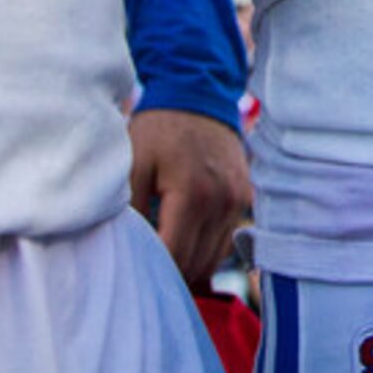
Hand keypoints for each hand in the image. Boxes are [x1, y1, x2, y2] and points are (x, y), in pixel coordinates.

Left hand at [128, 106, 252, 288]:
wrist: (196, 95)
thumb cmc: (158, 130)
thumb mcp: (133, 165)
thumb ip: (131, 212)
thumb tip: (127, 253)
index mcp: (192, 194)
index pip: (174, 257)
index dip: (152, 274)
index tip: (132, 277)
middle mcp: (222, 201)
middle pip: (196, 264)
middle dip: (169, 275)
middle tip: (143, 275)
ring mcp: (238, 200)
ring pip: (214, 258)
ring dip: (189, 266)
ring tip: (163, 264)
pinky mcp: (244, 196)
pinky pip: (225, 240)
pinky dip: (206, 249)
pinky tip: (185, 244)